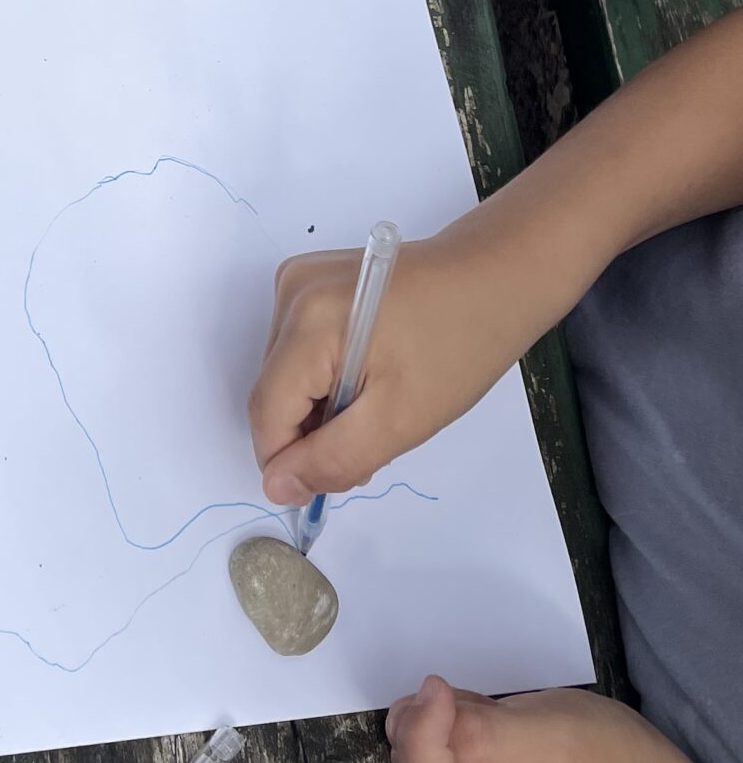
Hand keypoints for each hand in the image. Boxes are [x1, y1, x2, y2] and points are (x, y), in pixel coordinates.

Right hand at [249, 230, 550, 505]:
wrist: (496, 277)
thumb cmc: (460, 345)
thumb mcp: (401, 419)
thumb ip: (333, 458)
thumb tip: (276, 486)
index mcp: (308, 322)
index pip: (266, 413)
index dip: (293, 459)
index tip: (343, 474)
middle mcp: (290, 293)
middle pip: (274, 392)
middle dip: (312, 432)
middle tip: (375, 442)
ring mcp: (298, 281)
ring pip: (285, 374)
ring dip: (321, 406)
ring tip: (378, 406)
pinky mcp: (312, 281)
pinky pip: (298, 349)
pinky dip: (326, 377)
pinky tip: (369, 376)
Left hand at [386, 675, 695, 762]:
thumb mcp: (556, 741)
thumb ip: (486, 736)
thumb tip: (422, 711)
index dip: (422, 745)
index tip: (437, 689)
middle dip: (435, 732)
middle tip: (483, 703)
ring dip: (444, 728)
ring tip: (500, 719)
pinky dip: (448, 732)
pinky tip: (490, 729)